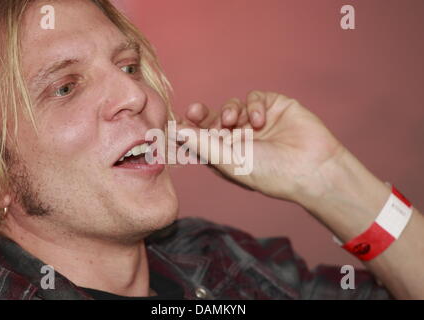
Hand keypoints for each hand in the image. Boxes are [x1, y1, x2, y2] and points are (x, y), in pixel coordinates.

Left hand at [175, 91, 346, 201]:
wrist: (311, 168)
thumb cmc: (269, 173)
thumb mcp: (229, 161)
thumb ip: (200, 144)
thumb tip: (173, 132)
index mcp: (226, 155)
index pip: (201, 138)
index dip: (188, 128)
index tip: (179, 122)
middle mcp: (239, 138)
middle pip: (212, 119)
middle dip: (202, 115)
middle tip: (196, 112)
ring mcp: (255, 123)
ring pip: (231, 105)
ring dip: (229, 111)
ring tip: (234, 122)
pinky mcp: (273, 108)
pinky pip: (254, 98)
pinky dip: (253, 105)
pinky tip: (260, 120)